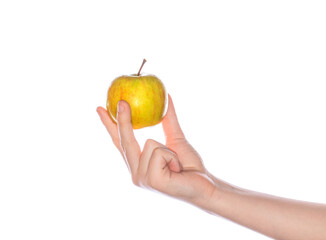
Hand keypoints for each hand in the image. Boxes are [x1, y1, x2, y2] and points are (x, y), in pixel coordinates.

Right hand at [97, 95, 214, 203]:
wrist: (206, 186)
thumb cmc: (190, 166)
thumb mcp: (176, 139)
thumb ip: (168, 120)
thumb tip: (167, 97)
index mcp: (139, 164)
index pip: (121, 142)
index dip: (110, 125)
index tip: (100, 108)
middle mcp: (136, 173)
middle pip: (125, 141)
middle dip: (123, 119)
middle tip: (122, 100)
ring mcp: (141, 178)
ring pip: (150, 143)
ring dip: (169, 150)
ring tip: (176, 164)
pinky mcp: (151, 180)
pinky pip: (159, 151)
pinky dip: (172, 156)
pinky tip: (176, 170)